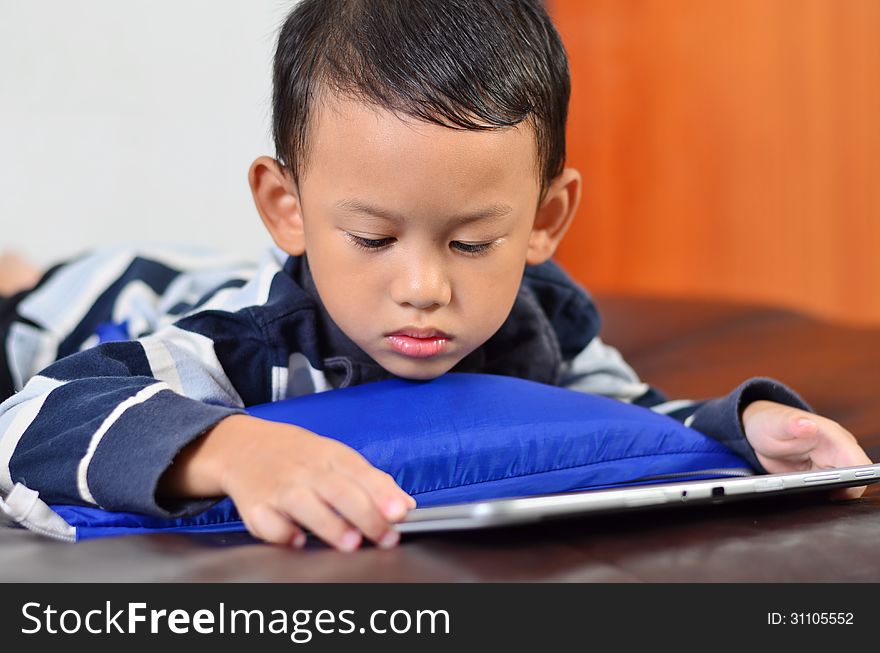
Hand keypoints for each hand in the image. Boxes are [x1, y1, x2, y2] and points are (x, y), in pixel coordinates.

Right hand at [161, 414, 415, 550]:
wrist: (242, 446)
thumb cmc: (299, 456)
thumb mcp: (337, 457)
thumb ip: (373, 482)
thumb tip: (406, 506)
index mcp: (331, 456)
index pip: (362, 473)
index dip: (383, 494)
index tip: (401, 512)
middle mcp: (307, 470)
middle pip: (339, 490)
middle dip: (365, 514)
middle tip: (386, 536)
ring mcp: (280, 487)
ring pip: (306, 505)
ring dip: (329, 524)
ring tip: (351, 543)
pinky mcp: (255, 506)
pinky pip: (268, 523)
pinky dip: (281, 533)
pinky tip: (297, 540)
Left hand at [742, 400, 872, 498]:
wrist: (761, 430)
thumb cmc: (772, 422)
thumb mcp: (777, 423)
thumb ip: (793, 424)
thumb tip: (808, 425)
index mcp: (834, 438)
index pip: (857, 463)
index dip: (854, 481)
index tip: (838, 493)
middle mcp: (837, 453)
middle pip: (852, 481)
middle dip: (838, 493)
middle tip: (812, 497)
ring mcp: (829, 467)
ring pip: (839, 489)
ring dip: (825, 497)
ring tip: (801, 496)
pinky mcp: (819, 478)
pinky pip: (824, 492)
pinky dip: (815, 497)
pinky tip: (798, 498)